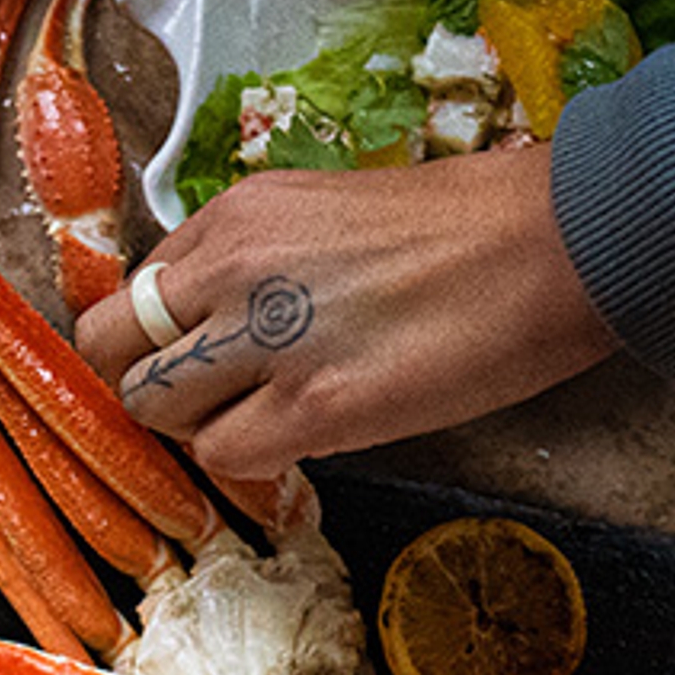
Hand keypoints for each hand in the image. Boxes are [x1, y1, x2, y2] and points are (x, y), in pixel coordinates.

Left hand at [75, 145, 616, 480]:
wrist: (562, 243)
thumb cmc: (470, 228)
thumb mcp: (328, 213)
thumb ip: (256, 261)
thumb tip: (217, 323)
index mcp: (237, 211)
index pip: (136, 286)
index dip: (156, 335)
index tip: (191, 357)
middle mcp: (234, 264)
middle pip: (112, 346)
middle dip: (145, 384)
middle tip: (203, 403)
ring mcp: (267, 336)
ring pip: (154, 407)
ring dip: (196, 427)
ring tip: (263, 420)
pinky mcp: (314, 407)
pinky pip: (223, 456)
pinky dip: (248, 463)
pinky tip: (299, 444)